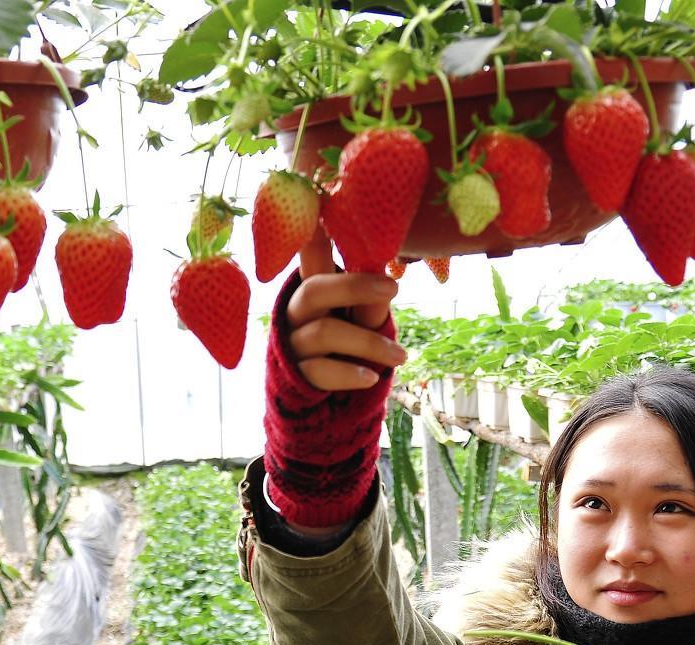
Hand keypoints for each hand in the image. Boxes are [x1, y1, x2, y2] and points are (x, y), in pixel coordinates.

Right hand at [286, 226, 405, 390]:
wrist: (324, 396)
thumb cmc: (349, 343)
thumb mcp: (361, 319)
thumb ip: (370, 302)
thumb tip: (387, 286)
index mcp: (313, 287)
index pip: (308, 253)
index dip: (312, 229)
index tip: (320, 197)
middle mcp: (297, 310)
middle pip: (315, 289)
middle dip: (355, 286)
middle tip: (394, 287)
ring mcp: (293, 342)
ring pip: (326, 333)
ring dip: (369, 343)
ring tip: (401, 356)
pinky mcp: (296, 375)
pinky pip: (322, 371)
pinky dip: (349, 374)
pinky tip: (371, 378)